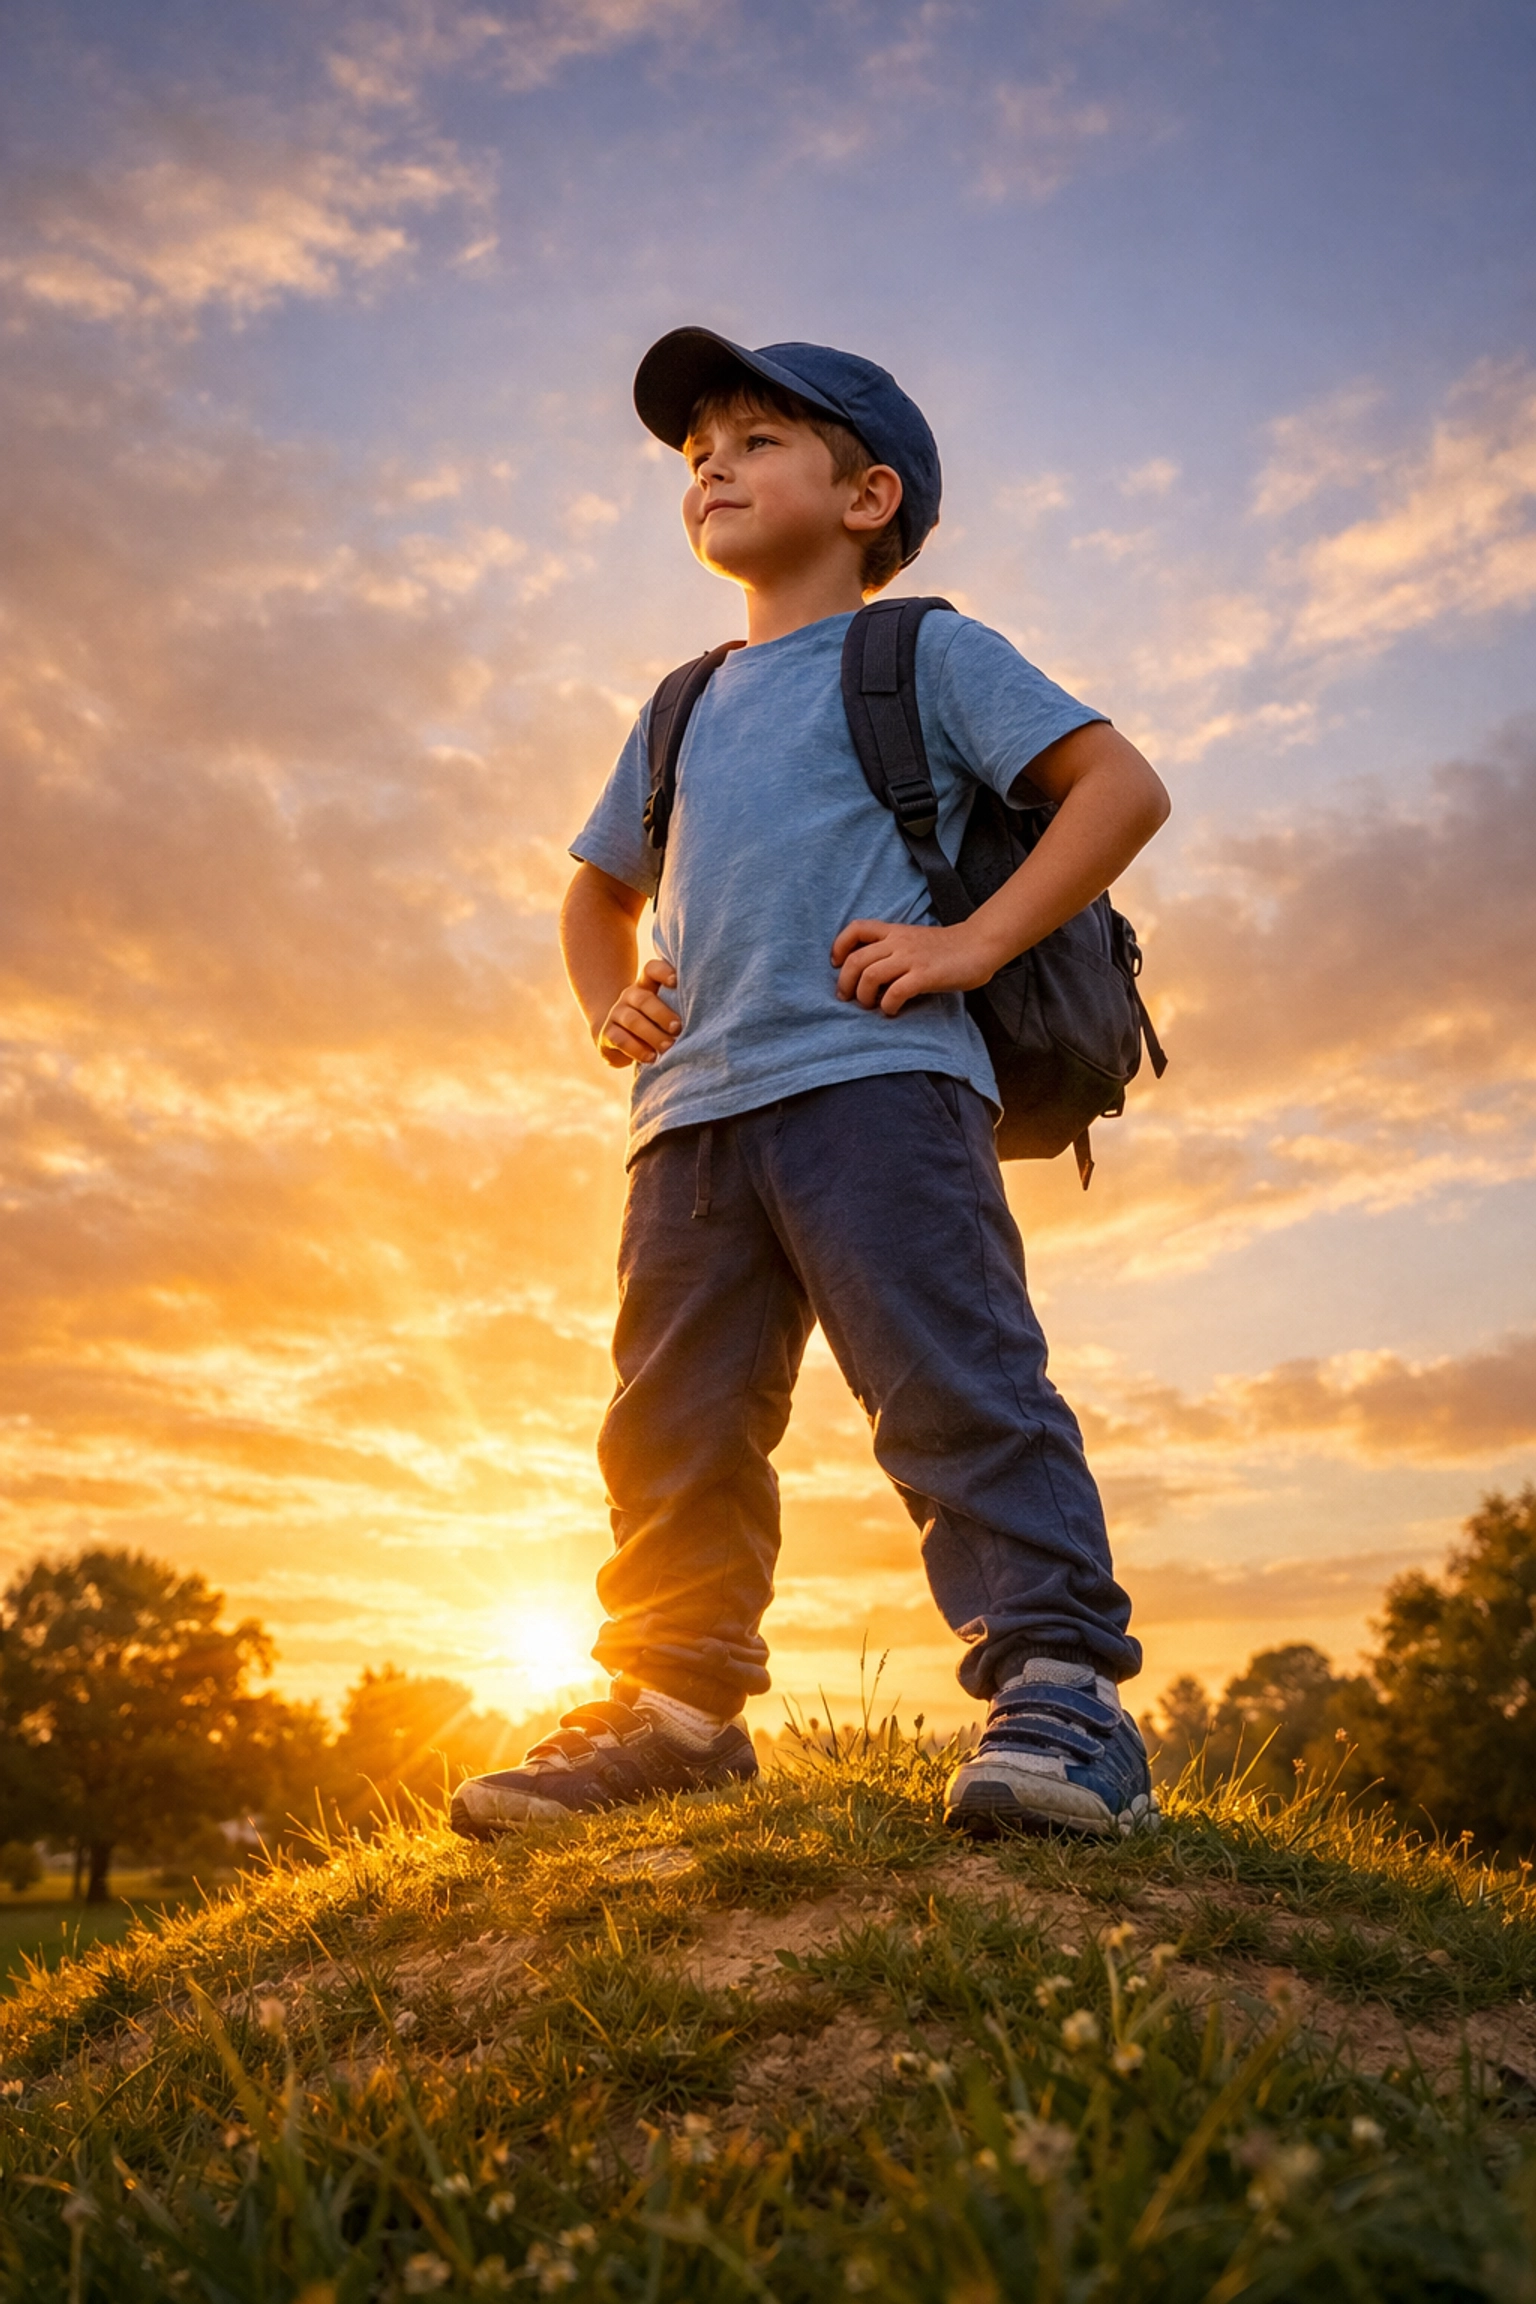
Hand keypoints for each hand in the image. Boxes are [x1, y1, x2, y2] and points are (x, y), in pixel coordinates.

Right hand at [597, 959, 680, 1065]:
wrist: (620, 1039)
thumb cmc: (656, 1024)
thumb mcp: (667, 1012)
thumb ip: (680, 1008)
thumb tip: (709, 1018)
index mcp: (647, 985)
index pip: (652, 970)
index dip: (663, 972)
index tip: (676, 982)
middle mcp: (630, 995)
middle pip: (644, 999)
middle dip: (663, 1014)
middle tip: (678, 1029)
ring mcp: (617, 1013)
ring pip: (633, 1020)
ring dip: (652, 1034)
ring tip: (668, 1047)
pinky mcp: (607, 1033)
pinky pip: (620, 1039)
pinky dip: (637, 1049)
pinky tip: (651, 1057)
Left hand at [831, 917, 999, 1014]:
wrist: (979, 945)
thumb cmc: (948, 948)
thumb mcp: (914, 939)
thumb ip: (893, 949)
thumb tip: (869, 974)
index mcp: (894, 931)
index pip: (856, 929)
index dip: (839, 946)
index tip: (836, 965)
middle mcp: (898, 942)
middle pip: (856, 960)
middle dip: (845, 983)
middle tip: (847, 998)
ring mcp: (911, 958)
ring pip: (870, 976)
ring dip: (863, 996)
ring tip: (870, 1006)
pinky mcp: (925, 975)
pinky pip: (894, 992)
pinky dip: (887, 1006)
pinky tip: (892, 1011)